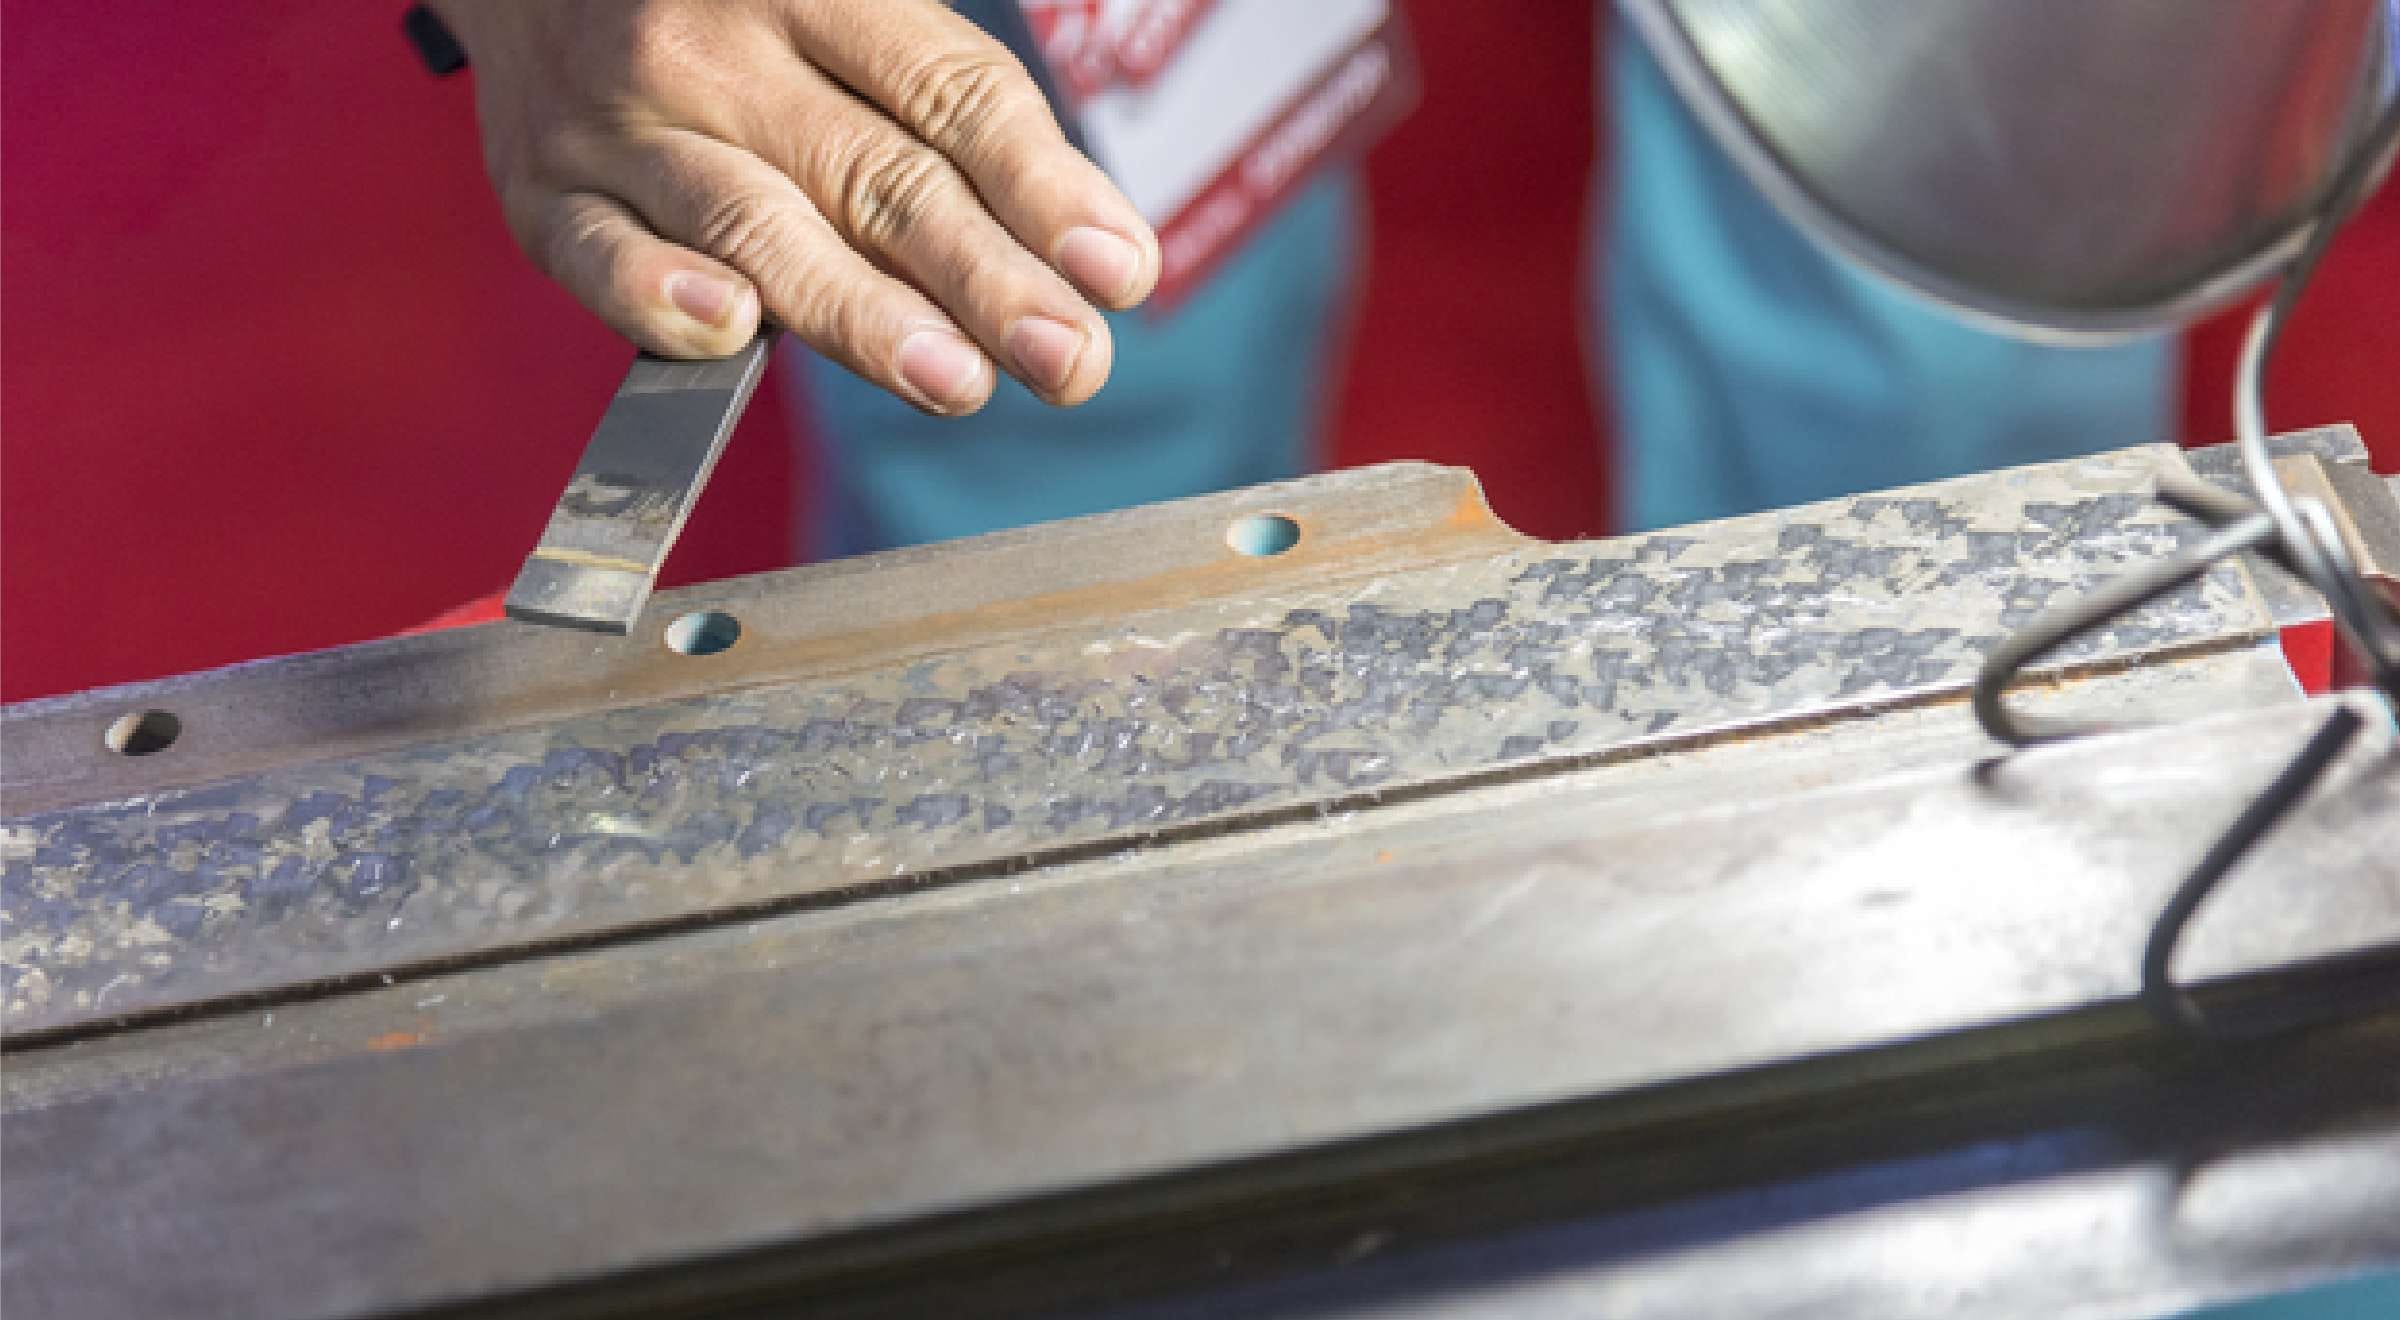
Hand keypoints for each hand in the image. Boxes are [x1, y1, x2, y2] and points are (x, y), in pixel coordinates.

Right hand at [430, 0, 1160, 413]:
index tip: (1119, 274)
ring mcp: (619, 118)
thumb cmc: (739, 22)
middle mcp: (713, 43)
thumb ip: (953, 126)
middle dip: (983, 276)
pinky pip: (601, 254)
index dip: (1041, 188)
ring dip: (861, 312)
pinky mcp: (542, 192)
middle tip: (1068, 358)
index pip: (950, 95)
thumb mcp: (848, 25)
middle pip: (873, 173)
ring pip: (754, 222)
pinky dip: (661, 293)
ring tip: (957, 380)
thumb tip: (1094, 260)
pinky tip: (731, 332)